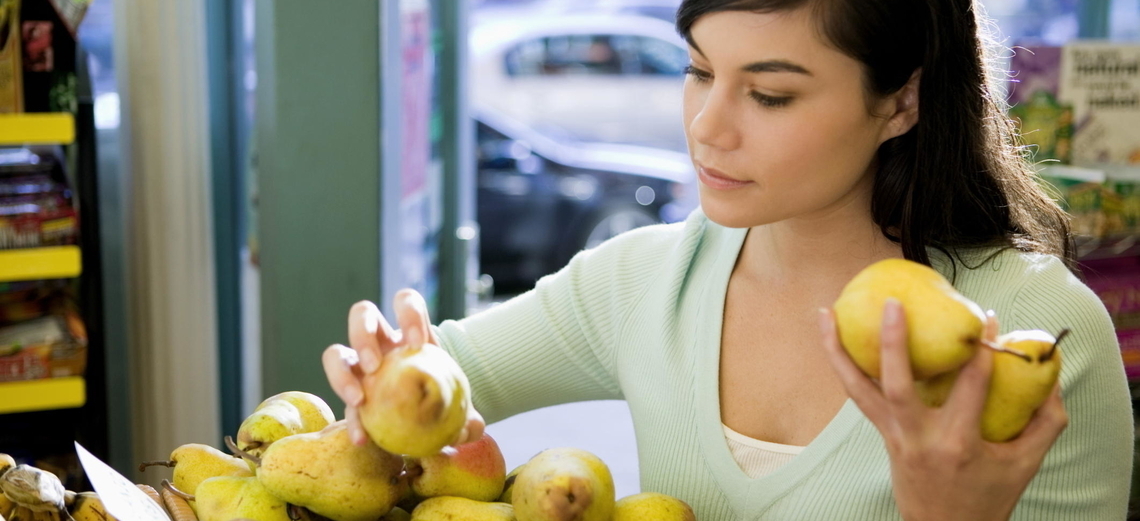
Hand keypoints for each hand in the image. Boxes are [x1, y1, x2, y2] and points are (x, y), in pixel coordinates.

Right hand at [322, 289, 485, 446]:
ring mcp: (360, 365)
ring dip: (342, 372)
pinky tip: (363, 439)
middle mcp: (381, 342)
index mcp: (411, 334)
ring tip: (359, 399)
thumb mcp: (459, 407)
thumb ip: (468, 417)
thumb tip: (473, 429)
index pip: (406, 302)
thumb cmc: (444, 401)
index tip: (417, 343)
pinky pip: (341, 402)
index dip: (409, 314)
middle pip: (362, 314)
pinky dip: (351, 422)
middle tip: (375, 366)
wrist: (428, 421)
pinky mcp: (351, 394)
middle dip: (363, 335)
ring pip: (335, 352)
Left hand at [819, 299, 1067, 520]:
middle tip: (892, 303)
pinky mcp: (880, 434)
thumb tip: (1050, 373)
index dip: (980, 349)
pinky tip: (829, 337)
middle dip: (892, 343)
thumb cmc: (988, 496)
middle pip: (898, 386)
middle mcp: (918, 438)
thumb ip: (1045, 420)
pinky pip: (856, 395)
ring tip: (826, 313)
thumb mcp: (1025, 463)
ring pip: (857, 390)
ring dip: (838, 351)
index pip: (970, 386)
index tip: (985, 317)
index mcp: (959, 443)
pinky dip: (842, 366)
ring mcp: (893, 436)